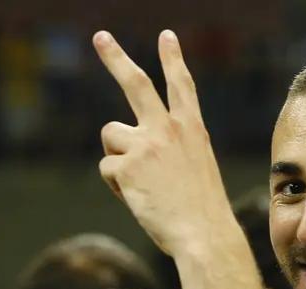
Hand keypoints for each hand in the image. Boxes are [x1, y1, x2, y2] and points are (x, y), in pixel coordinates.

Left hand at [94, 30, 233, 256]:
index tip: (166, 36)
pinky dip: (117, 186)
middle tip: (100, 37)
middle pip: (136, 83)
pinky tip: (139, 198)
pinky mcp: (125, 165)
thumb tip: (129, 154)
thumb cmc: (203, 212)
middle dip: (116, 58)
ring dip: (118, 156)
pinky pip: (107, 168)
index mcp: (192, 129)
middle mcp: (168, 129)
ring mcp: (146, 144)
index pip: (181, 85)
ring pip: (111, 134)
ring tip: (141, 182)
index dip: (172, 58)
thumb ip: (168, 151)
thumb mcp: (197, 170)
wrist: (204, 235)